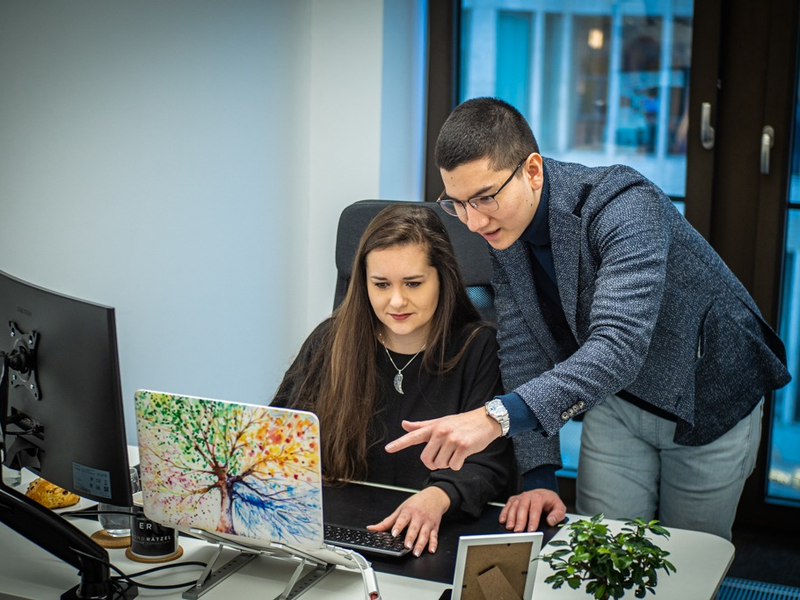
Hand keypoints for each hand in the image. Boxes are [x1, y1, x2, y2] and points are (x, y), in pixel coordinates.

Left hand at [366, 486, 450, 556]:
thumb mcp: (400, 509)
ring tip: (416, 552)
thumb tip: (372, 528)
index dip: (398, 526)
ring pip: (424, 534)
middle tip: (407, 546)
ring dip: (421, 544)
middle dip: (411, 538)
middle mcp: (418, 518)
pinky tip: (431, 550)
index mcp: (408, 512)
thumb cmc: (416, 503)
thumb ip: (387, 521)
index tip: (394, 533)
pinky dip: (434, 544)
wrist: (434, 497)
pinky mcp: (434, 528)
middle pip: (414, 529)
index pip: (402, 519)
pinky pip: (434, 537)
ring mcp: (427, 523)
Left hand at [385, 407, 500, 470]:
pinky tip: (463, 454)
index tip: (388, 449)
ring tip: (455, 451)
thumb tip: (404, 424)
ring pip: (441, 464)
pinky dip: (458, 464)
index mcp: (433, 427)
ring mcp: (452, 439)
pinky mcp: (464, 446)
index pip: (413, 436)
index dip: (399, 444)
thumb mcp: (440, 422)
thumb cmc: (461, 423)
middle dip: (434, 463)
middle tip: (443, 455)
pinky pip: (454, 466)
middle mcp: (440, 432)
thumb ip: (421, 426)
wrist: (485, 420)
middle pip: (427, 459)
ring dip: (448, 463)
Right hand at [499, 489, 566, 531]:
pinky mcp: (514, 499)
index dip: (533, 520)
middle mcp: (528, 495)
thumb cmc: (551, 502)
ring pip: (514, 506)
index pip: (535, 509)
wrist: (544, 493)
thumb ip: (558, 514)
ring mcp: (520, 497)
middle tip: (518, 531)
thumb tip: (551, 521)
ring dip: (511, 517)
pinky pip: (508, 505)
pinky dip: (504, 512)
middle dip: (520, 520)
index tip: (531, 530)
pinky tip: (503, 520)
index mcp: (539, 497)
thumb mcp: (559, 507)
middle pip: (522, 508)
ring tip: (510, 527)